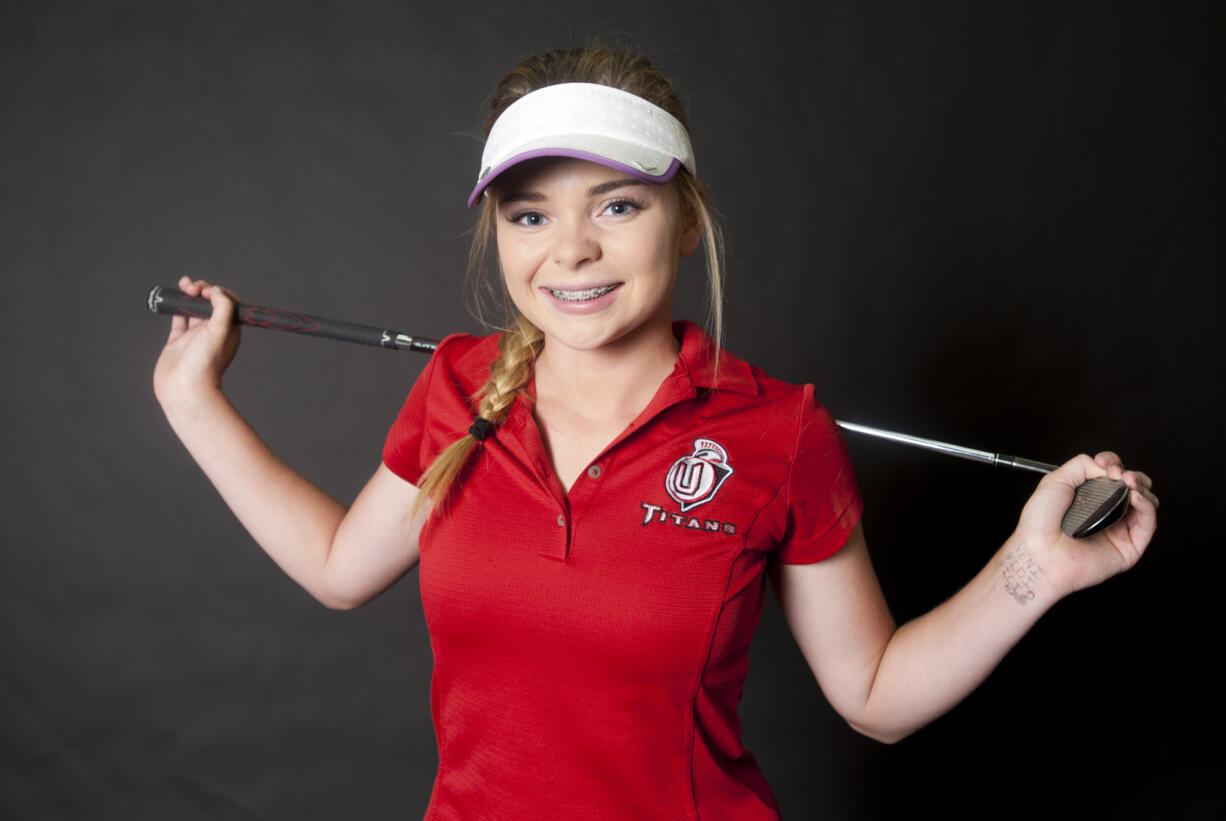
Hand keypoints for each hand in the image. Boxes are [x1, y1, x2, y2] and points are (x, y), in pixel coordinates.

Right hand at [153, 275, 241, 406]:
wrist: (184, 389)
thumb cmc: (205, 364)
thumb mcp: (220, 332)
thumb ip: (222, 308)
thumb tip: (218, 291)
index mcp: (228, 331)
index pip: (229, 304)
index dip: (220, 293)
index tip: (209, 291)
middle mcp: (213, 333)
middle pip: (210, 304)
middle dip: (202, 290)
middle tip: (192, 288)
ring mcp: (194, 337)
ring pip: (193, 309)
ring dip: (189, 295)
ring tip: (183, 284)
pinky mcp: (177, 342)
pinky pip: (178, 320)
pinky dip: (176, 307)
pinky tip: (174, 298)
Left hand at [1014, 452, 1157, 596]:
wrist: (1039, 552)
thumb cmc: (1040, 523)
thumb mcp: (1055, 481)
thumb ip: (1082, 465)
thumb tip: (1106, 465)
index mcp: (1090, 498)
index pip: (1114, 475)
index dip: (1114, 464)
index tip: (1103, 462)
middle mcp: (1106, 513)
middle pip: (1135, 487)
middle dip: (1132, 474)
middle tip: (1119, 474)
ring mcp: (1118, 529)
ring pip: (1146, 503)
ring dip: (1142, 487)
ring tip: (1128, 483)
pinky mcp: (1129, 547)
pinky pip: (1148, 523)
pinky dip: (1147, 505)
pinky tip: (1135, 496)